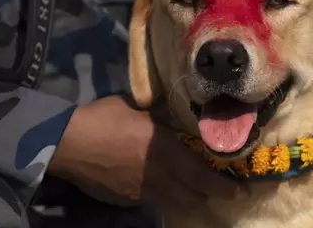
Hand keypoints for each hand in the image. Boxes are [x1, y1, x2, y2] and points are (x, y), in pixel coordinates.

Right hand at [48, 95, 243, 208]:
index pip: (204, 178)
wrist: (69, 143)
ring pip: (174, 203)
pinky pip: (152, 201)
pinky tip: (154, 182)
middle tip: (216, 185)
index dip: (226, 187)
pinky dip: (162, 194)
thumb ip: (165, 115)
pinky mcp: (126, 200)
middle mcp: (160, 178)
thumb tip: (180, 111)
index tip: (243, 190)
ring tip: (189, 186)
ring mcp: (142, 193)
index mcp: (167, 153)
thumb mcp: (142, 108)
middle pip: (193, 198)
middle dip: (209, 194)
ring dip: (187, 197)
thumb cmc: (107, 118)